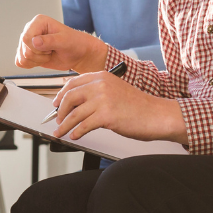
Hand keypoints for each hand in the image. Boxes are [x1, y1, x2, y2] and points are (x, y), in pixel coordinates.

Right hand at [15, 14, 106, 72]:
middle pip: (24, 49)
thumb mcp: (65, 41)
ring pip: (22, 57)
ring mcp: (28, 42)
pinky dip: (32, 64)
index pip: (26, 38)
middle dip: (39, 55)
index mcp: (38, 22)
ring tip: (48, 54)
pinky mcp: (27, 52)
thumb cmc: (74, 43)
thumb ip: (50, 41)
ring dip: (37, 60)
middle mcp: (31, 30)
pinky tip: (42, 59)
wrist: (77, 54)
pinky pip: (20, 62)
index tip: (50, 47)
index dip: (37, 48)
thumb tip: (35, 41)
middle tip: (51, 50)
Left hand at [51, 71, 189, 144]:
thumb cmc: (138, 106)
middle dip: (59, 112)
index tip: (55, 104)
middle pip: (69, 98)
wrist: (157, 115)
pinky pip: (83, 125)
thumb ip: (97, 92)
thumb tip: (77, 101)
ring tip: (60, 133)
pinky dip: (76, 132)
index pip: (73, 83)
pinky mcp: (106, 116)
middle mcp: (101, 85)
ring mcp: (103, 100)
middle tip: (57, 121)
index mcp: (102, 76)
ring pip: (74, 114)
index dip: (60, 95)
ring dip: (64, 126)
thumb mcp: (115, 90)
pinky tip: (75, 136)